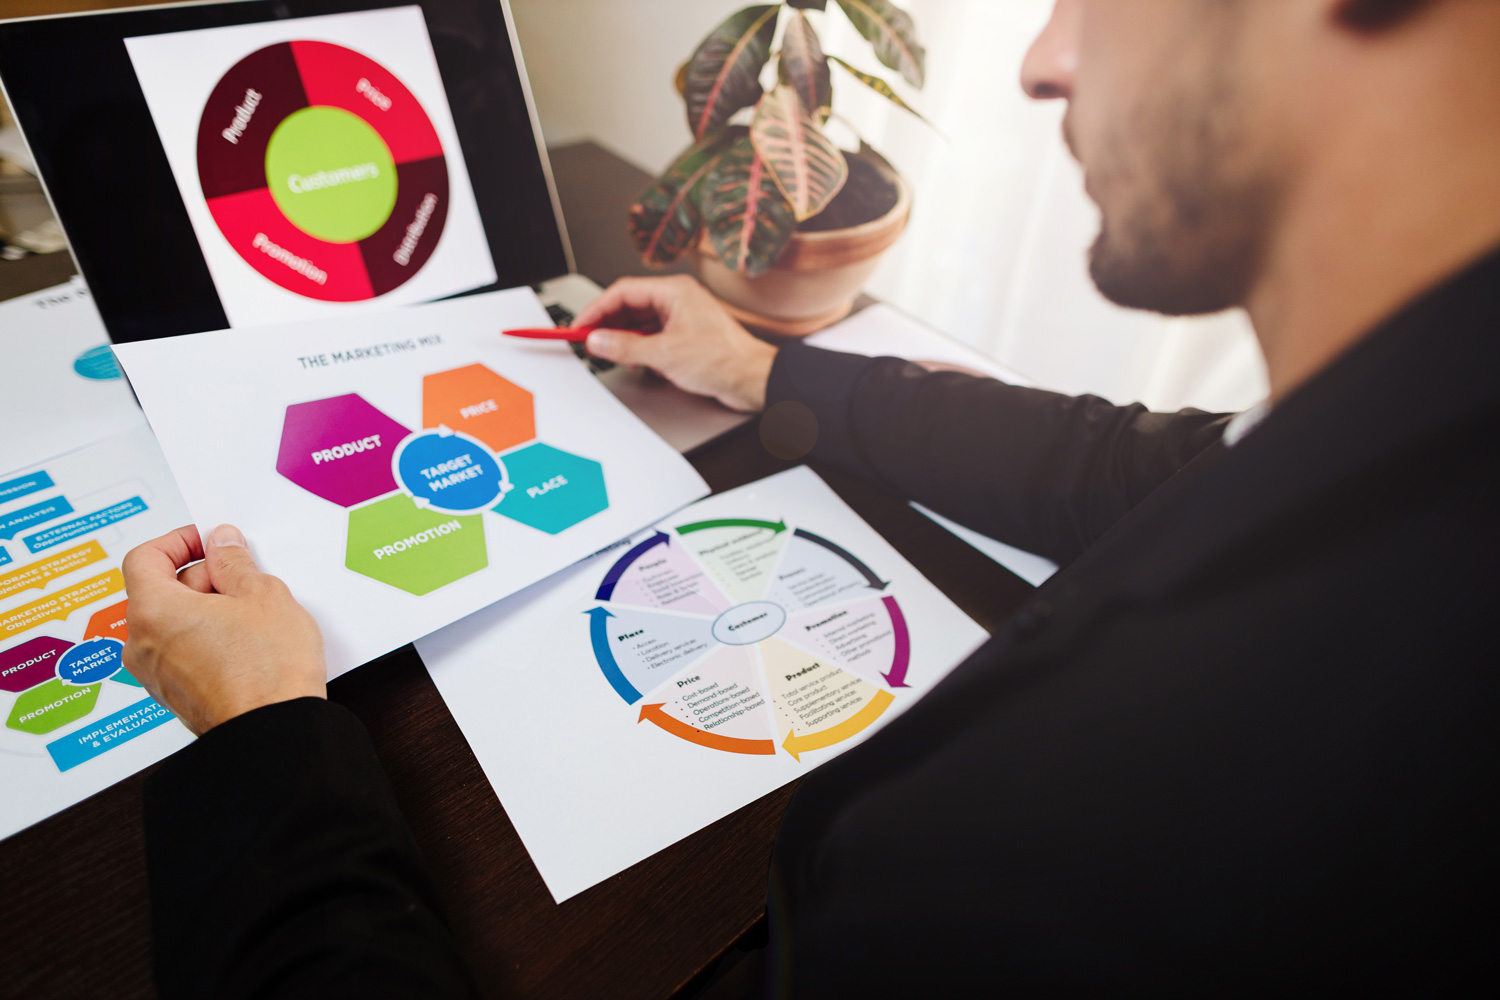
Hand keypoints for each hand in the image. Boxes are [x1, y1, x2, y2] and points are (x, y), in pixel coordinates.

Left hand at [121, 524, 326, 735]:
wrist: (275, 734)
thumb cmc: (267, 671)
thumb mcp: (262, 595)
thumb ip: (235, 562)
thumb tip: (222, 545)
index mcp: (153, 611)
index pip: (144, 558)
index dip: (178, 541)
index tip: (208, 541)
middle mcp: (143, 645)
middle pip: (159, 591)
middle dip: (201, 577)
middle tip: (244, 575)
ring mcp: (157, 675)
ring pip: (174, 624)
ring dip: (208, 609)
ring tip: (254, 613)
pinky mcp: (178, 696)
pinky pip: (185, 652)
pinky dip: (209, 638)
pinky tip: (249, 642)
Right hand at [574, 275, 778, 411]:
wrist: (752, 380)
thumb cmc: (724, 360)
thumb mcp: (665, 354)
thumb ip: (626, 346)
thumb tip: (599, 340)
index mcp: (675, 292)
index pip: (623, 291)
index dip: (597, 309)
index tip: (580, 325)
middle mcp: (678, 300)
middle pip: (630, 305)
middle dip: (607, 323)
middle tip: (588, 339)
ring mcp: (682, 318)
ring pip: (640, 322)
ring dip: (623, 337)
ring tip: (608, 352)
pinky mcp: (685, 337)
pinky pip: (652, 336)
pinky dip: (638, 347)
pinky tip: (633, 360)